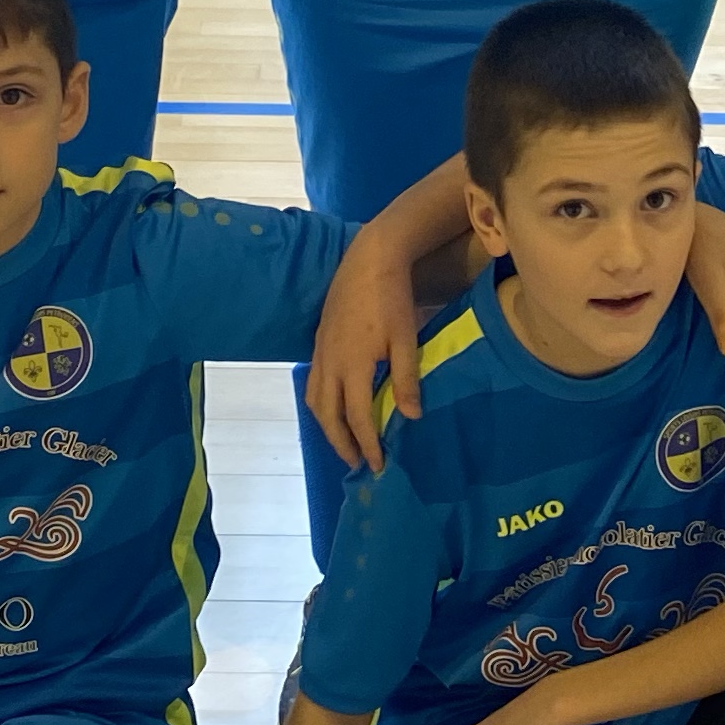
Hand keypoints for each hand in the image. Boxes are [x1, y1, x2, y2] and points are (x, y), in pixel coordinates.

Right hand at [304, 249, 422, 475]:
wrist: (368, 260)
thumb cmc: (391, 298)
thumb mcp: (406, 338)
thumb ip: (406, 378)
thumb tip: (411, 417)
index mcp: (352, 365)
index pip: (356, 417)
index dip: (366, 444)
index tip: (377, 464)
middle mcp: (329, 363)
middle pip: (328, 415)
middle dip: (341, 443)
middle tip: (356, 463)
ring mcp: (321, 352)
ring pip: (314, 400)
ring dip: (327, 426)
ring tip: (343, 441)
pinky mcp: (319, 342)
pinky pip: (313, 383)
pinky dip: (320, 404)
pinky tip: (334, 407)